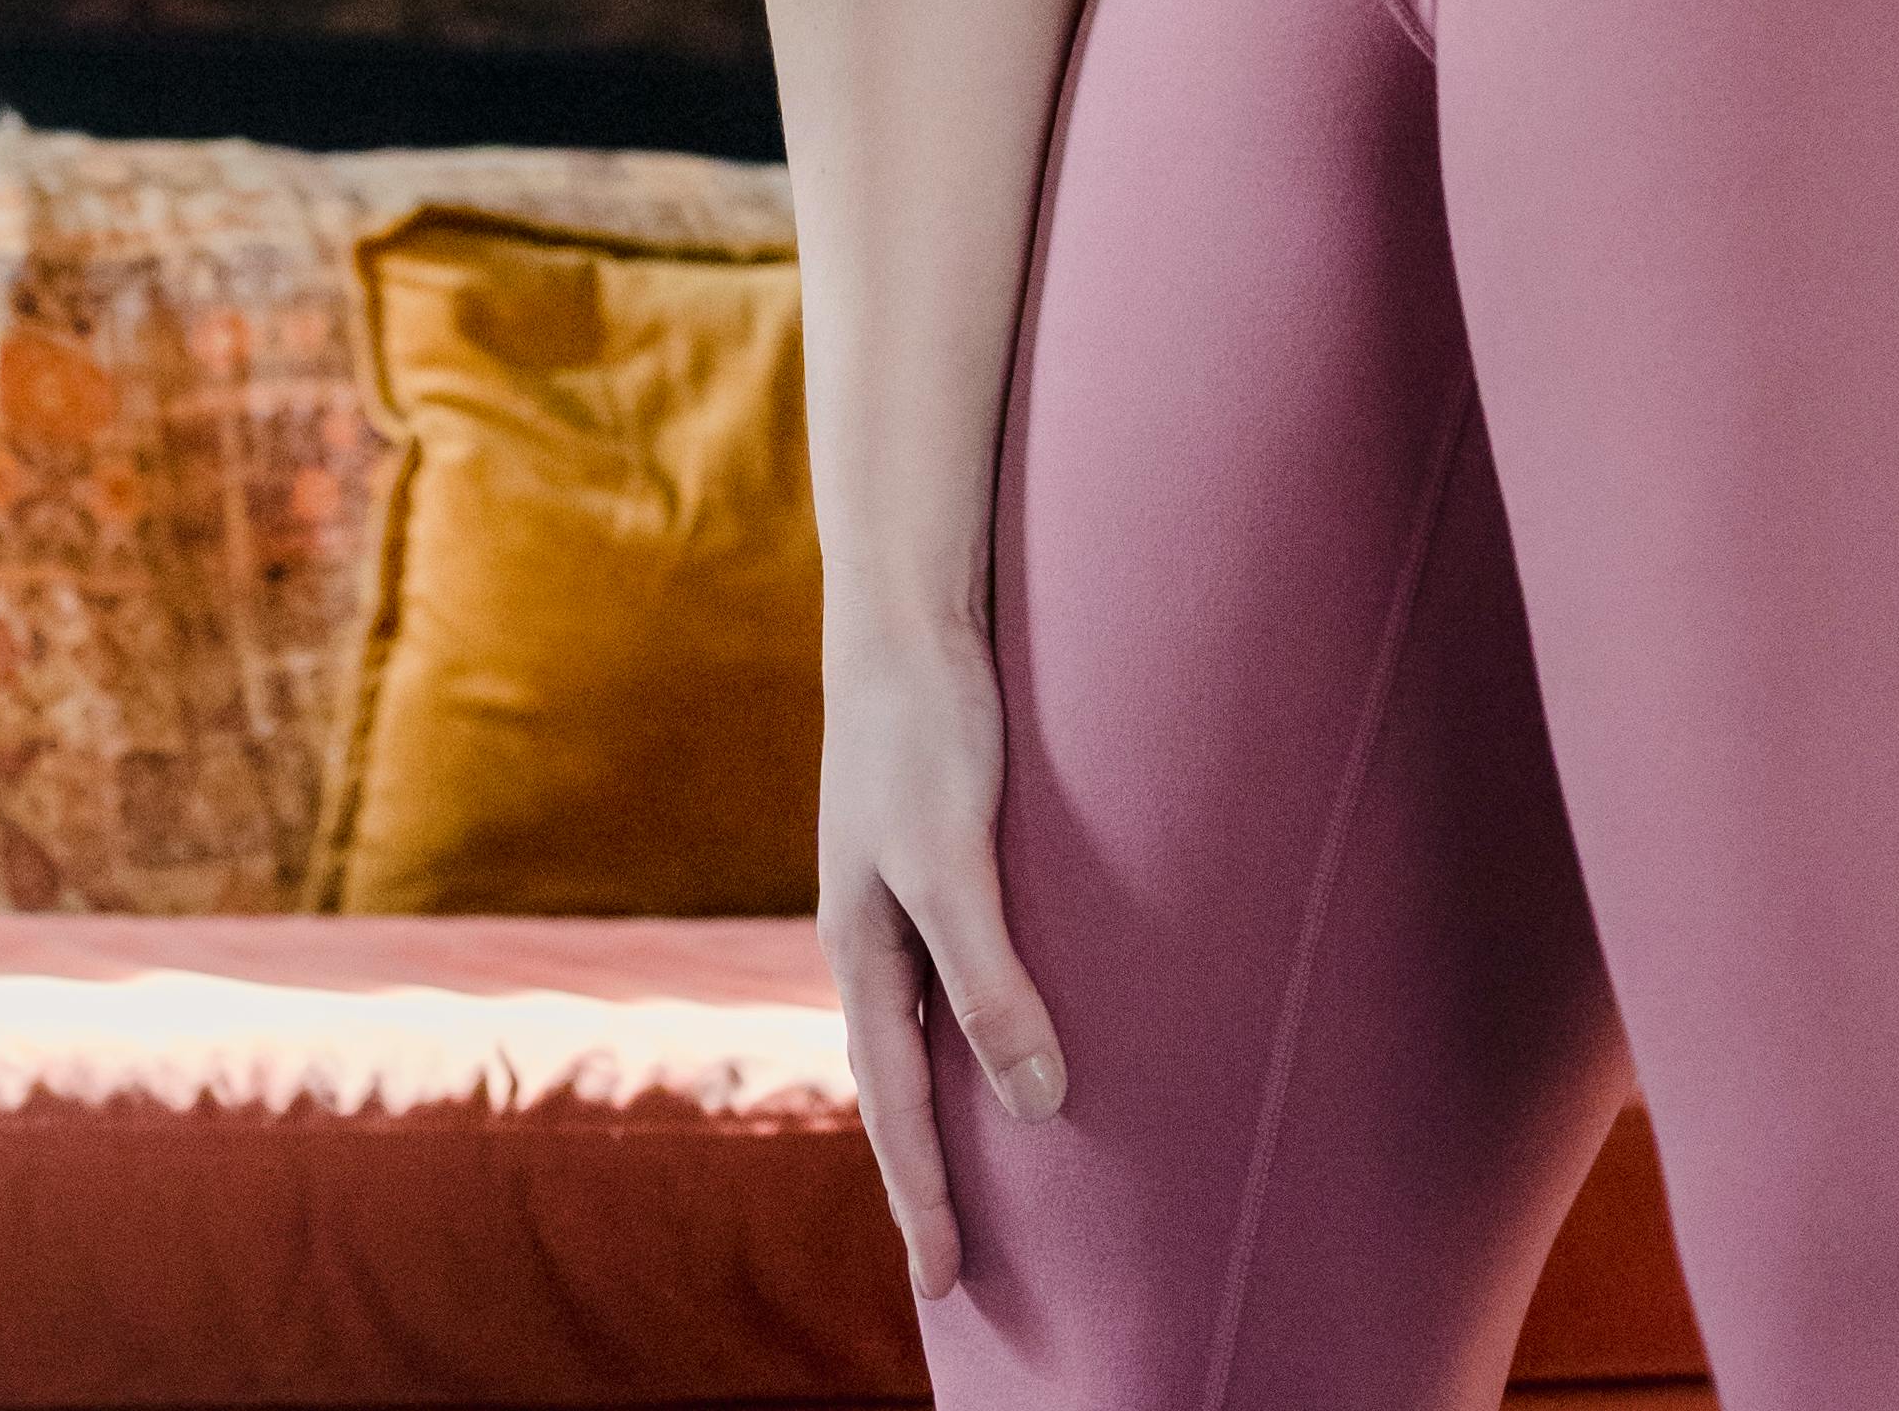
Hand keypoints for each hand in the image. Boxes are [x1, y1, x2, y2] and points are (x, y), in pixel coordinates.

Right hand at [819, 616, 1065, 1304]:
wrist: (904, 610)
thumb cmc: (921, 728)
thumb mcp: (950, 859)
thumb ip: (987, 980)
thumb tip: (1038, 1108)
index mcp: (860, 949)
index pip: (896, 1105)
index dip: (922, 1196)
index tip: (943, 1289)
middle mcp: (874, 934)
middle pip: (899, 1083)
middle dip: (922, 1177)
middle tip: (952, 1271)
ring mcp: (900, 894)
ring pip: (923, 1033)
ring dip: (946, 1111)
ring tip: (980, 1178)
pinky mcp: (938, 853)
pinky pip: (951, 975)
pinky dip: (968, 1033)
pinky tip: (1004, 1040)